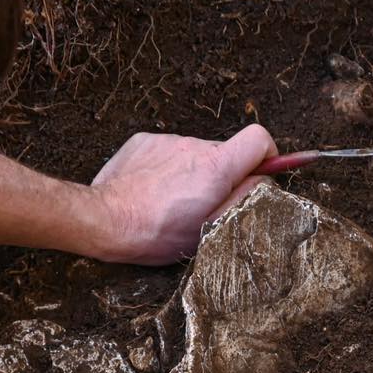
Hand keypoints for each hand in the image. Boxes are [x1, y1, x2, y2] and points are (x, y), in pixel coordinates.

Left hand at [87, 124, 278, 264]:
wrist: (105, 220)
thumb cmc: (156, 233)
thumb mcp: (209, 229)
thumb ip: (242, 200)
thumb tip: (262, 180)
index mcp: (216, 168)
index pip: (259, 139)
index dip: (267, 155)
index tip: (260, 174)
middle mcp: (194, 146)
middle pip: (225, 152)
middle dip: (222, 175)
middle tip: (204, 204)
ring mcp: (167, 141)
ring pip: (194, 154)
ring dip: (192, 173)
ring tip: (172, 201)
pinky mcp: (144, 141)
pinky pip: (168, 152)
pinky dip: (167, 168)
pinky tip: (152, 191)